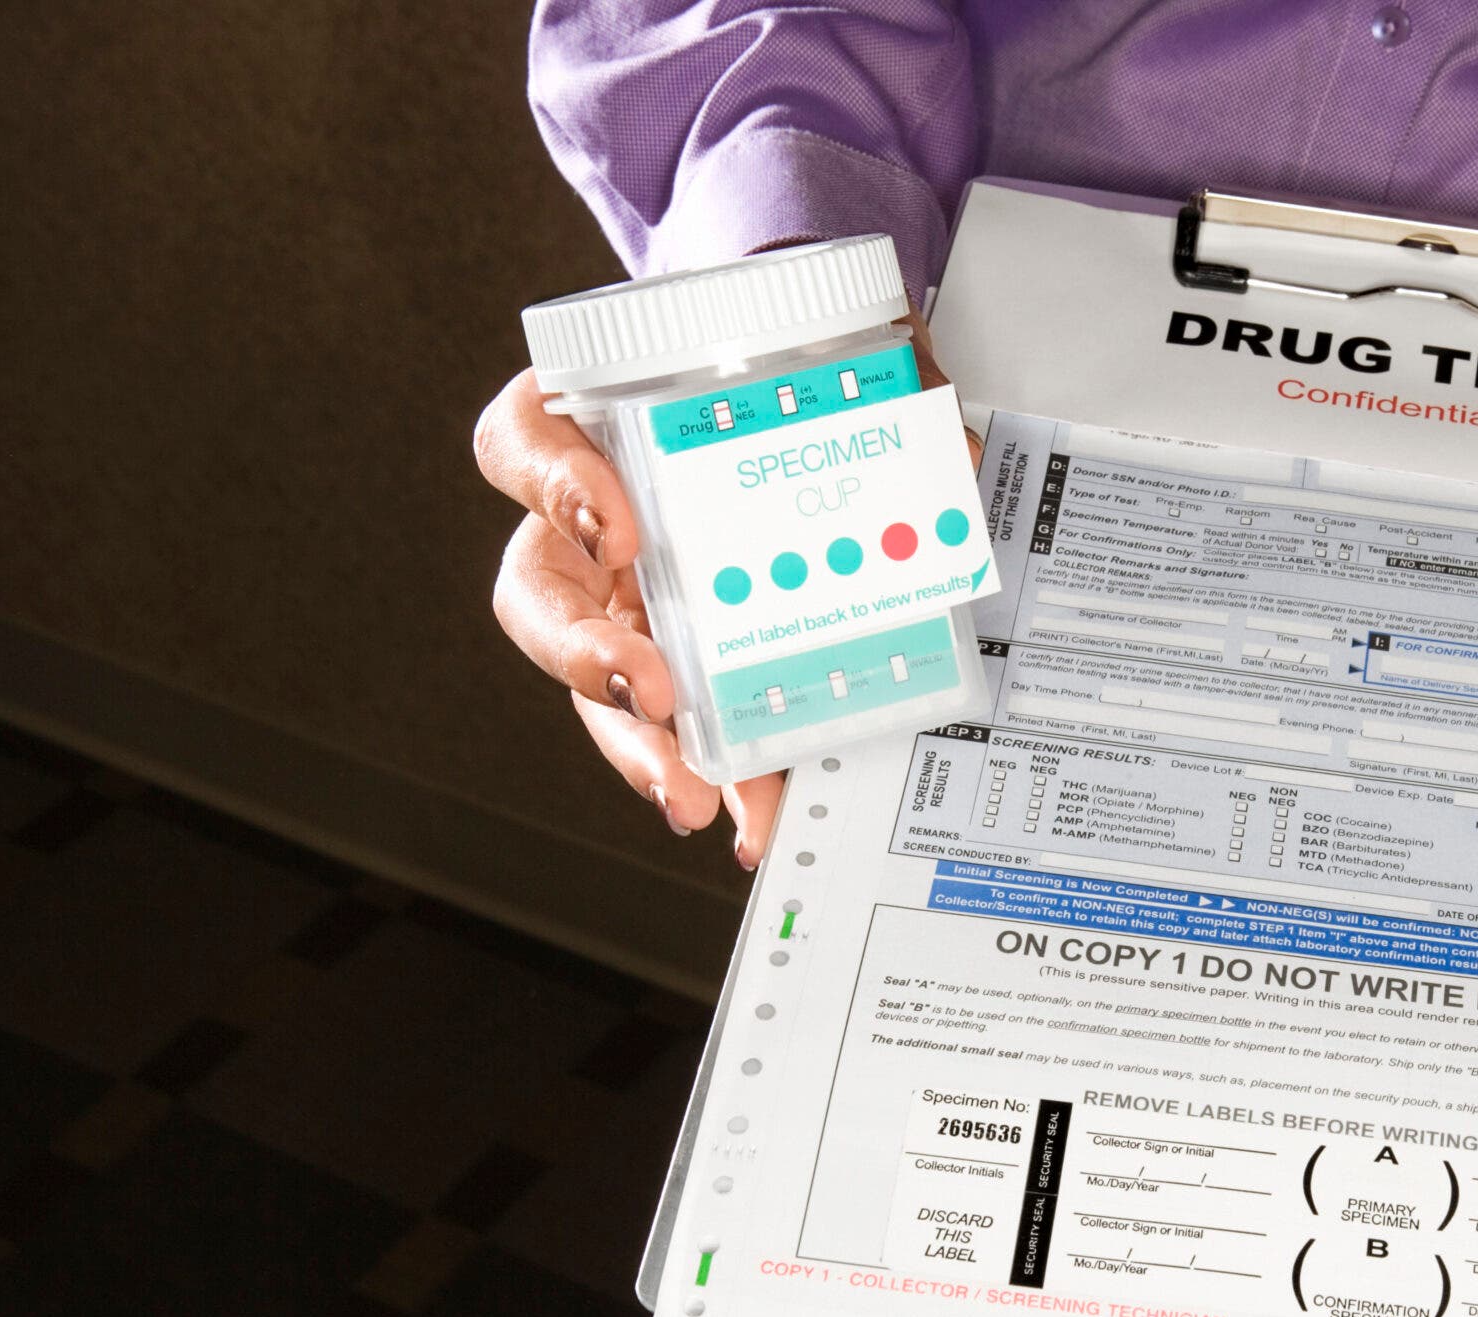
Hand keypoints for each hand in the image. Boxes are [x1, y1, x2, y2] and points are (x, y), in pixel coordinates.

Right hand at [474, 312, 968, 869]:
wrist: (800, 390)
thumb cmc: (774, 363)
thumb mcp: (822, 341)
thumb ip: (877, 369)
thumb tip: (952, 450)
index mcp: (590, 426)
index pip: (525, 446)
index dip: (554, 485)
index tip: (613, 524)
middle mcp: (588, 523)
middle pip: (542, 596)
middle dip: (587, 657)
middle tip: (651, 695)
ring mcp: (628, 599)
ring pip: (597, 683)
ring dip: (641, 747)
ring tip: (692, 796)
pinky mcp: (681, 661)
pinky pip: (683, 725)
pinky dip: (718, 774)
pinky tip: (749, 814)